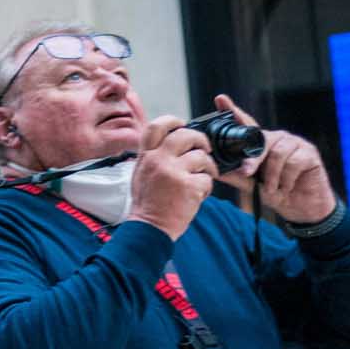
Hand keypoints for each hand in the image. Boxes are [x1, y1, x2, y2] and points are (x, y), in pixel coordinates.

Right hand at [128, 118, 215, 240]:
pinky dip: (207, 187)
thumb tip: (173, 141)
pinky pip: (207, 178)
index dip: (173, 120)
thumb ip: (154, 156)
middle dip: (201, 140)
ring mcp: (173, 173)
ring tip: (203, 178)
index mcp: (145, 157)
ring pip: (202, 157)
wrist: (149, 228)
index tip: (183, 125)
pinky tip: (198, 194)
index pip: (156, 126)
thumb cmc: (147, 203)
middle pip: (186, 135)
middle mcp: (158, 161)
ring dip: (208, 167)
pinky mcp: (189, 186)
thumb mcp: (141, 174)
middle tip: (205, 150)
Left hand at [212, 95, 336, 224]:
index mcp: (261, 144)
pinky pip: (294, 162)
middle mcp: (277, 139)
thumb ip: (235, 175)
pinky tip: (287, 186)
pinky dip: (287, 179)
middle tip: (247, 173)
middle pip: (260, 141)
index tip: (221, 99)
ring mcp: (294, 143)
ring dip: (272, 175)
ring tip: (272, 188)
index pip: (247, 125)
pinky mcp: (310, 152)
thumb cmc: (275, 192)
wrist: (300, 207)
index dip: (234, 112)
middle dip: (252, 160)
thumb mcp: (250, 185)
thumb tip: (213, 168)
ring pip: (277, 153)